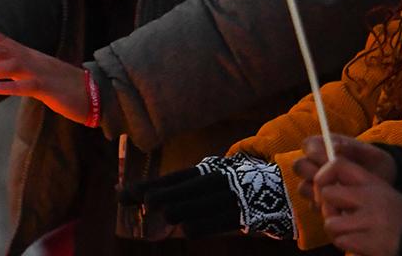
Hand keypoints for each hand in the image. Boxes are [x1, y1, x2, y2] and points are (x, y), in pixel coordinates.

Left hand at [0, 30, 90, 123]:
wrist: (90, 92)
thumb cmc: (57, 83)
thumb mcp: (31, 71)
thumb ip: (10, 67)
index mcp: (23, 53)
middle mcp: (29, 58)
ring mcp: (38, 72)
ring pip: (8, 66)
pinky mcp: (48, 89)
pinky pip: (27, 87)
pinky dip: (11, 87)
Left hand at [123, 154, 295, 239]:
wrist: (281, 189)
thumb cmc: (234, 187)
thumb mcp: (208, 183)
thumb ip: (181, 192)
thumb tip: (146, 199)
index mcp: (205, 172)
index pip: (170, 180)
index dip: (144, 187)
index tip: (120, 196)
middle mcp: (214, 181)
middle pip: (179, 190)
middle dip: (158, 195)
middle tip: (142, 202)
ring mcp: (228, 197)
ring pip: (193, 206)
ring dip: (179, 210)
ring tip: (168, 214)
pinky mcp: (243, 214)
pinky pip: (214, 222)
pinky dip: (199, 225)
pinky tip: (188, 229)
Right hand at [296, 134, 395, 200]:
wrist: (383, 186)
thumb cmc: (374, 164)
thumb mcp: (368, 153)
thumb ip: (351, 148)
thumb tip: (334, 148)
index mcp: (324, 147)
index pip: (307, 145)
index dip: (314, 151)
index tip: (328, 158)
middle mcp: (315, 165)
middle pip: (299, 166)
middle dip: (312, 172)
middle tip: (330, 178)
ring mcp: (315, 185)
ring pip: (303, 187)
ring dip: (317, 191)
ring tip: (337, 193)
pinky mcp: (319, 203)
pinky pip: (313, 205)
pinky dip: (324, 206)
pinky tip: (339, 205)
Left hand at [315, 157, 401, 255]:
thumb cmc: (395, 214)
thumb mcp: (378, 190)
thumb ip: (353, 186)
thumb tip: (320, 187)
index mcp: (371, 181)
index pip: (336, 164)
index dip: (322, 176)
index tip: (323, 190)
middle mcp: (369, 197)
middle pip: (327, 194)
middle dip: (326, 208)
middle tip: (337, 215)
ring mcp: (369, 220)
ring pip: (330, 222)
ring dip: (336, 230)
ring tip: (348, 231)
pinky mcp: (369, 241)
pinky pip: (341, 241)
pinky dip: (345, 243)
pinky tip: (357, 242)